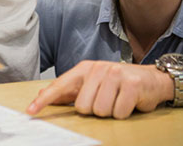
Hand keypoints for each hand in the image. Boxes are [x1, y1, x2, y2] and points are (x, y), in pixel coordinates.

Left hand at [26, 60, 172, 118]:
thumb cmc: (118, 84)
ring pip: (100, 111)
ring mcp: (115, 75)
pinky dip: (124, 112)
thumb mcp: (92, 84)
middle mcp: (99, 68)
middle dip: (95, 110)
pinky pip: (118, 113)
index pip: (61, 85)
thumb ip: (69, 91)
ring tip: (118, 101)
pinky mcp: (131, 84)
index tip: (30, 111)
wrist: (151, 79)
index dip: (45, 100)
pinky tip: (129, 102)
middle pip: (83, 107)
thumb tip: (43, 96)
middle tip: (107, 100)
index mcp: (86, 68)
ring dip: (111, 112)